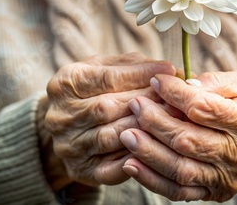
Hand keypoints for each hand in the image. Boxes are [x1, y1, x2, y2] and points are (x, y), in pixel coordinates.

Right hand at [42, 53, 175, 189]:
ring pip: (110, 137)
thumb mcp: (108, 68)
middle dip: (146, 102)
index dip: (140, 74)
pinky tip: (157, 147)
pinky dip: (136, 156)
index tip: (169, 70)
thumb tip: (170, 70)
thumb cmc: (97, 89)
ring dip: (145, 128)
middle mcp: (61, 116)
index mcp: (65, 83)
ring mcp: (69, 146)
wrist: (69, 126)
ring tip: (172, 120)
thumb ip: (135, 66)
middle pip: (107, 108)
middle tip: (176, 99)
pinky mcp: (81, 171)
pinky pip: (112, 167)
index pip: (107, 78)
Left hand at [119, 69, 236, 201]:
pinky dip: (152, 179)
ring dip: (149, 151)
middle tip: (135, 104)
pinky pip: (178, 191)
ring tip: (126, 133)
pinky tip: (131, 163)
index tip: (156, 81)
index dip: (176, 94)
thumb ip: (218, 81)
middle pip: (189, 141)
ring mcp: (227, 178)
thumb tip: (187, 84)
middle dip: (156, 122)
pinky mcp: (214, 192)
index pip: (206, 109)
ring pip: (181, 169)